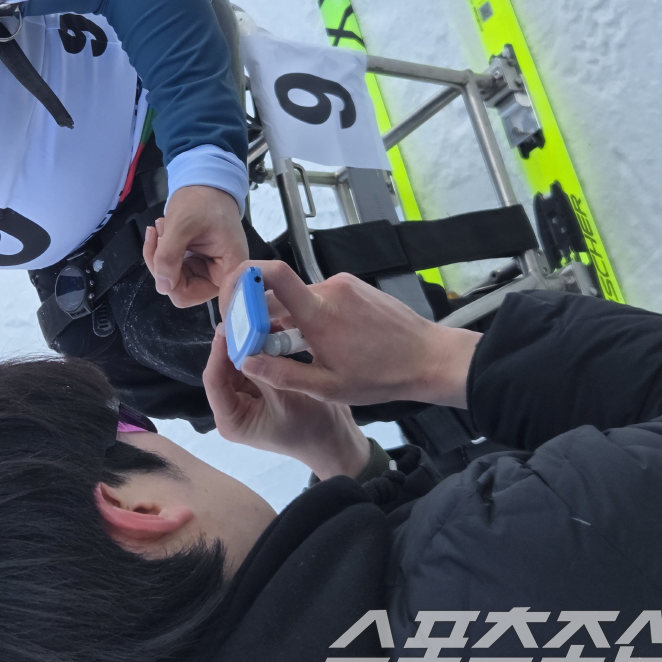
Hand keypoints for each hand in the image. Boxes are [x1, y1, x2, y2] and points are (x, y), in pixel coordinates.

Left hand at [143, 185, 247, 307]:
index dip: (178, 287)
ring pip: (171, 279)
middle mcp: (219, 276)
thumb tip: (162, 286)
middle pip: (181, 289)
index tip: (164, 264)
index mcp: (229, 270)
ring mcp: (205, 270)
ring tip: (161, 228)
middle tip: (158, 237)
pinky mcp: (194, 263)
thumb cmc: (202, 200)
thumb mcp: (182, 225)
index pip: (200, 296)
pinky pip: (170, 268)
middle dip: (163, 265)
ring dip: (159, 255)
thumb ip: (169, 256)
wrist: (206, 183)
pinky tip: (162, 230)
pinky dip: (161, 251)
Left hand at [203, 326, 369, 479]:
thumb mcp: (286, 399)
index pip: (214, 381)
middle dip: (234, 344)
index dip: (218, 353)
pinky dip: (261, 347)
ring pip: (238, 362)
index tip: (227, 327)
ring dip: (248, 342)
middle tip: (244, 315)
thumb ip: (263, 371)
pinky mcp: (259, 386)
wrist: (337, 440)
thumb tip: (245, 339)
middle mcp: (232, 407)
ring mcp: (245, 396)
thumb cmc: (313, 427)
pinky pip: (254, 362)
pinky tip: (269, 328)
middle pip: (223, 368)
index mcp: (231, 420)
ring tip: (257, 317)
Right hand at [228, 263, 479, 406]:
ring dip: (290, 319)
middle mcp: (329, 289)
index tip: (231, 299)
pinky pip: (319, 296)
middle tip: (265, 344)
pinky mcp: (353, 286)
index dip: (244, 277)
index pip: (273, 274)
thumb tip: (245, 360)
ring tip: (306, 350)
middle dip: (263, 315)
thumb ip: (282, 373)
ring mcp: (343, 284)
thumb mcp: (327, 387)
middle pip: (277, 291)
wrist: (430, 358)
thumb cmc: (382, 376)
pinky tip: (327, 340)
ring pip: (298, 296)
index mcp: (319, 313)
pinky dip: (311, 315)